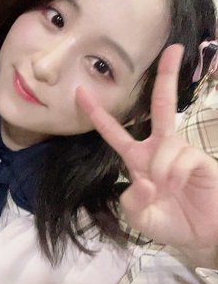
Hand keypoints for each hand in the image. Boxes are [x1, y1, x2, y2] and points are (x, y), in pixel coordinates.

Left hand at [76, 45, 217, 264]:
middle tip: (173, 48)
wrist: (202, 235)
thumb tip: (146, 180)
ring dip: (161, 175)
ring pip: (163, 148)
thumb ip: (132, 200)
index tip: (80, 92)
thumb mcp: (139, 217)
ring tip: (169, 193)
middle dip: (166, 77)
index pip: (114, 132)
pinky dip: (174, 178)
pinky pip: (178, 159)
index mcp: (138, 159)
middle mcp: (159, 148)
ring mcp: (180, 150)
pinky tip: (180, 188)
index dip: (97, 114)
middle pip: (160, 105)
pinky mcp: (198, 158)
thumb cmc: (170, 222)